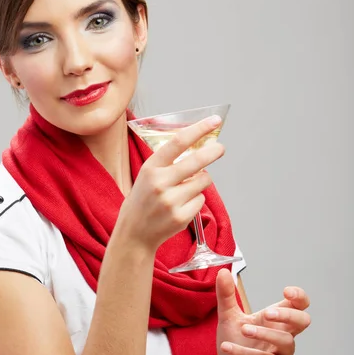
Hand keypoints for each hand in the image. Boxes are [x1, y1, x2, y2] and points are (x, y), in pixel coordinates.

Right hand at [118, 115, 224, 251]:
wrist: (134, 233)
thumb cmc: (143, 201)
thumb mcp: (147, 175)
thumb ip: (168, 163)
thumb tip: (198, 147)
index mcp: (150, 168)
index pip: (178, 142)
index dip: (199, 129)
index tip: (214, 121)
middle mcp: (160, 183)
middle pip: (197, 161)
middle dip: (213, 152)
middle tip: (220, 148)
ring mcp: (170, 201)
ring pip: (203, 181)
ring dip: (201, 182)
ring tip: (185, 189)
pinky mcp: (181, 217)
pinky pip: (201, 200)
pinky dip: (196, 201)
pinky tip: (180, 206)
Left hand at [215, 269, 310, 354]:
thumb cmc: (237, 341)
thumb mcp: (228, 316)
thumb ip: (226, 295)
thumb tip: (223, 271)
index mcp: (276, 319)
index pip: (300, 305)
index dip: (300, 296)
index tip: (286, 291)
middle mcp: (283, 335)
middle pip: (303, 321)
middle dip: (288, 315)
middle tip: (267, 313)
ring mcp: (281, 354)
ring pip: (286, 342)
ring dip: (265, 334)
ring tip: (243, 330)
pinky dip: (245, 352)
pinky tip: (226, 347)